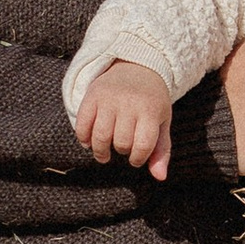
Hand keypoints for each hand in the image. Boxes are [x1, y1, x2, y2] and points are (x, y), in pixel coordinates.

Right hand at [76, 61, 173, 179]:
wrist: (137, 66)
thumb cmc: (152, 101)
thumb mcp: (162, 122)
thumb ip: (161, 150)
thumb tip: (159, 178)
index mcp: (150, 110)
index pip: (143, 146)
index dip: (138, 158)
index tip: (136, 158)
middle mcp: (129, 103)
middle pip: (121, 142)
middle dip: (121, 151)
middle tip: (122, 147)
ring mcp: (108, 98)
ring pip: (100, 136)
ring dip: (100, 151)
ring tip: (104, 154)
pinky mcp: (92, 95)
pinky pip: (82, 125)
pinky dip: (83, 138)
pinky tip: (89, 142)